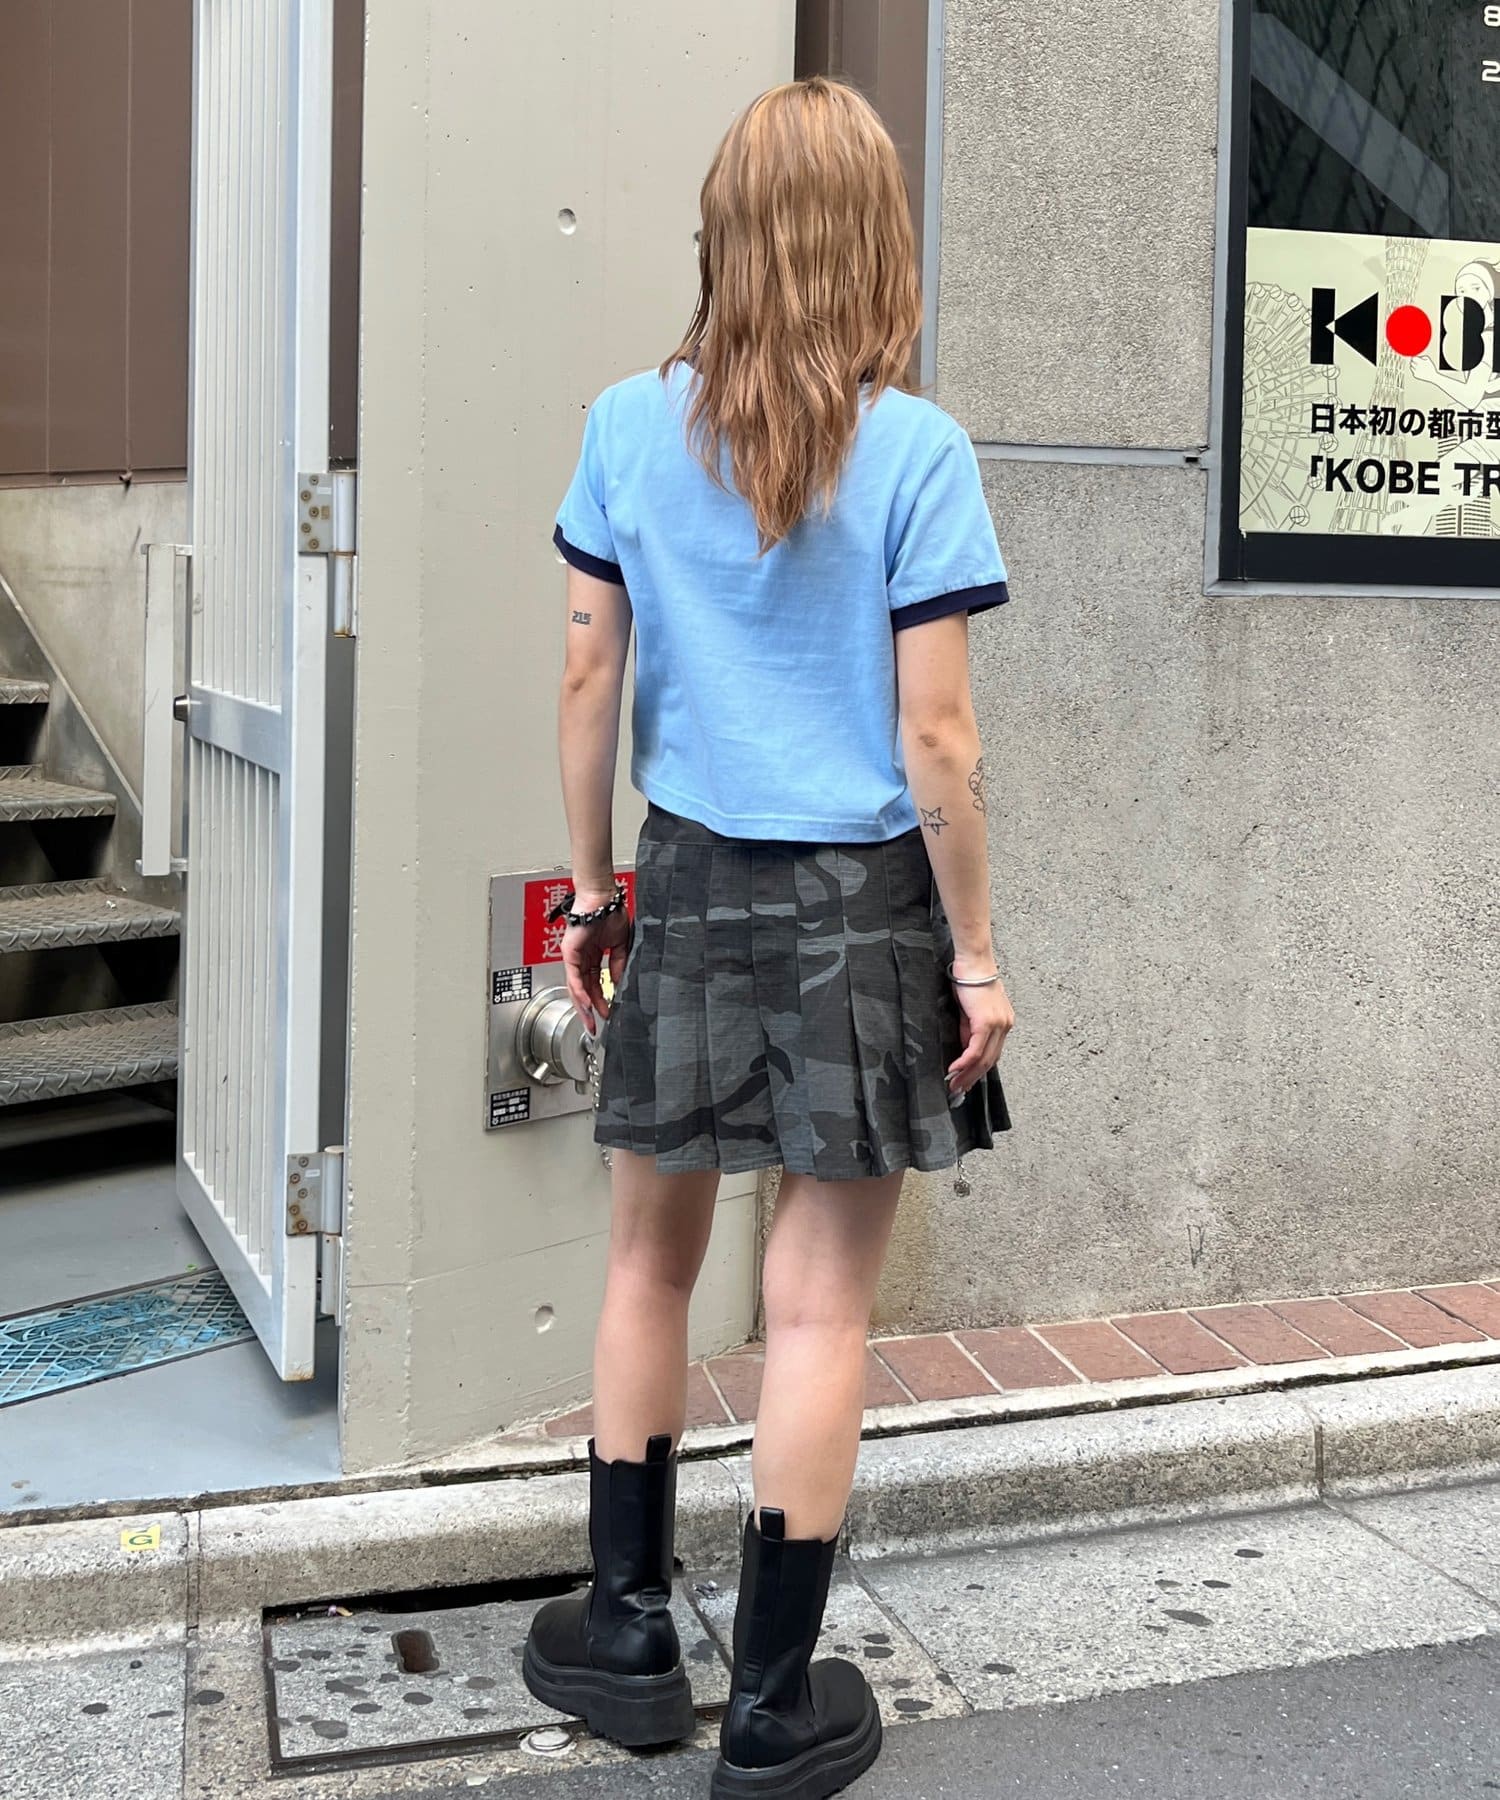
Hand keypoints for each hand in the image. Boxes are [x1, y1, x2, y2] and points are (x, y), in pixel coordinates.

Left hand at [560, 890, 632, 1036]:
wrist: (603, 897)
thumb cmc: (610, 912)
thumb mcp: (620, 944)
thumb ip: (618, 964)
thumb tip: (618, 982)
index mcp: (593, 955)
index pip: (595, 984)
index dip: (601, 999)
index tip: (608, 1013)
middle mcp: (582, 958)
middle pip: (584, 990)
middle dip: (590, 1010)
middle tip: (595, 1027)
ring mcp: (574, 956)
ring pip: (576, 988)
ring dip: (584, 1006)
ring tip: (590, 1021)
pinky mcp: (569, 953)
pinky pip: (574, 977)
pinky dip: (580, 992)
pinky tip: (587, 1004)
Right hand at [947, 970, 1013, 1095]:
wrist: (973, 963)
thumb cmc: (969, 980)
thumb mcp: (970, 1010)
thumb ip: (970, 1030)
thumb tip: (966, 1049)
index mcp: (1003, 1023)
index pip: (992, 1054)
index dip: (979, 1070)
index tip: (966, 1081)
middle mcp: (1004, 1026)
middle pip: (990, 1061)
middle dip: (972, 1078)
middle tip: (958, 1090)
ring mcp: (998, 1025)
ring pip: (984, 1059)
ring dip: (967, 1074)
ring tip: (954, 1085)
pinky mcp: (986, 1023)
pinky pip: (975, 1050)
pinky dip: (964, 1062)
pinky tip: (954, 1069)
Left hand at [1411, 354, 1437, 385]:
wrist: (1432, 376)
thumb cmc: (1430, 367)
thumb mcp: (1428, 360)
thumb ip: (1422, 357)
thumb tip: (1416, 356)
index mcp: (1421, 362)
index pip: (1413, 358)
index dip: (1413, 357)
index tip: (1414, 357)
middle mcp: (1417, 367)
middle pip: (1411, 362)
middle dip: (1413, 361)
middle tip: (1415, 361)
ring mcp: (1416, 371)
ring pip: (1411, 366)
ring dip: (1413, 365)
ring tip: (1418, 366)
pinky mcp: (1415, 375)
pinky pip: (1412, 371)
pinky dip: (1414, 370)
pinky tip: (1419, 370)